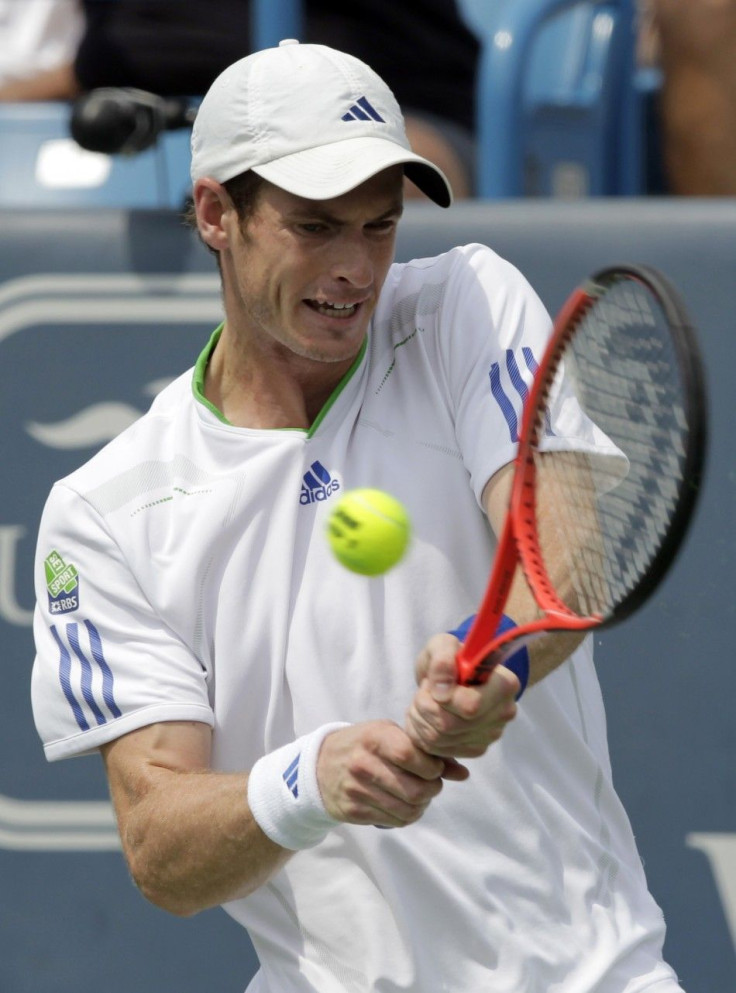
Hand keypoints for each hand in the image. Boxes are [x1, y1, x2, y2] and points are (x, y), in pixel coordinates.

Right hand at [316, 720, 464, 828]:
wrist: (320, 765)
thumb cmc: (363, 745)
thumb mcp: (389, 735)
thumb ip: (425, 752)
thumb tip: (463, 774)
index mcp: (373, 737)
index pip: (410, 755)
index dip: (431, 766)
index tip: (434, 768)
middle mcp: (362, 763)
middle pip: (414, 789)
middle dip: (432, 790)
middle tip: (431, 784)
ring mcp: (356, 789)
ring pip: (408, 809)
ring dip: (422, 805)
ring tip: (419, 794)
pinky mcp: (353, 811)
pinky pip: (395, 821)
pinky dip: (407, 816)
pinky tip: (403, 804)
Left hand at [405, 633, 518, 759]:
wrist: (451, 675)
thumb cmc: (450, 657)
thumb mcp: (443, 644)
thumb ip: (443, 658)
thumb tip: (442, 689)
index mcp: (504, 684)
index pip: (470, 706)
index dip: (442, 697)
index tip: (433, 683)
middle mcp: (503, 713)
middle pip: (451, 726)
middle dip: (424, 707)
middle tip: (422, 691)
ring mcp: (490, 734)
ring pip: (440, 740)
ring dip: (419, 719)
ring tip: (421, 702)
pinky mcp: (475, 748)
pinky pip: (438, 750)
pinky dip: (421, 733)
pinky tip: (424, 717)